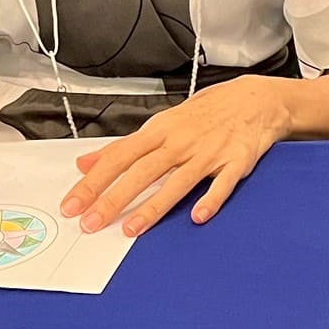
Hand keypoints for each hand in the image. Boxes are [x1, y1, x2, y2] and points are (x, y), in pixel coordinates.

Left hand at [63, 78, 289, 235]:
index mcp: (160, 131)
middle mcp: (181, 142)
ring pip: (177, 182)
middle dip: (114, 198)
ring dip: (154, 206)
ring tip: (132, 229)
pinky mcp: (236, 163)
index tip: (73, 204)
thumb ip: (124, 147)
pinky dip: (211, 199)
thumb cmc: (207, 113)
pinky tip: (198, 215)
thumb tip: (85, 162)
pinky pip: (222, 184)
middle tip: (91, 223)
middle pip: (142, 172)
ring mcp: (209, 153)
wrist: (255, 99)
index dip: (94, 181)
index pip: (119, 157)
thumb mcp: (162, 124)